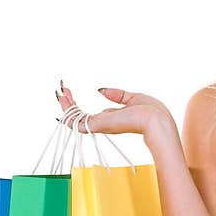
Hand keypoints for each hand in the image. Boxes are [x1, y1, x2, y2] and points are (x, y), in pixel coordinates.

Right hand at [55, 81, 174, 140]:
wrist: (156, 120)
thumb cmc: (151, 111)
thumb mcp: (132, 98)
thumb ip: (116, 95)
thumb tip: (100, 90)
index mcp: (110, 120)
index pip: (88, 115)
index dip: (77, 104)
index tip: (70, 91)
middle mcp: (103, 124)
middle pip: (78, 117)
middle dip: (68, 104)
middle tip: (61, 89)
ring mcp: (99, 126)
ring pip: (74, 118)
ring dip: (65, 105)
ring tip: (60, 91)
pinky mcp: (97, 125)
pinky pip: (76, 120)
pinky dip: (68, 109)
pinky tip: (63, 98)